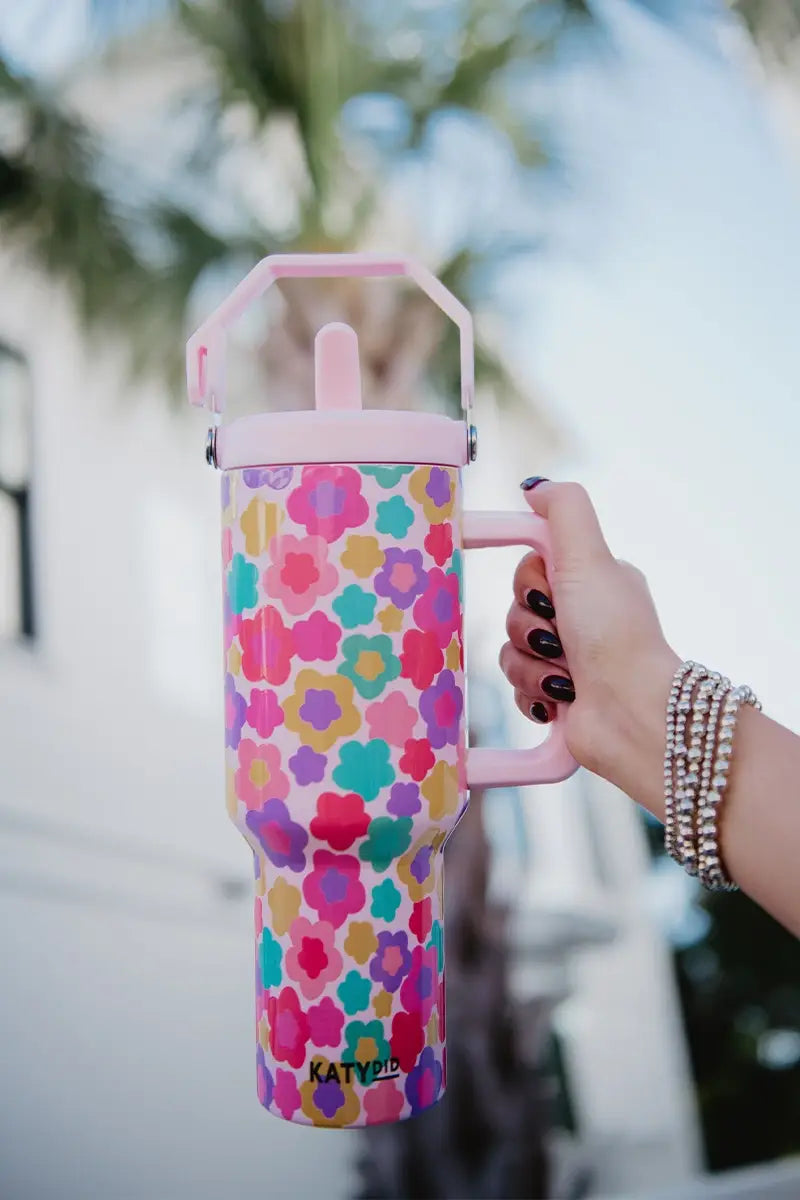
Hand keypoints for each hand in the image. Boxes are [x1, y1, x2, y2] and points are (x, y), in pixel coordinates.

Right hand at [499, 480, 679, 800]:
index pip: (530, 568)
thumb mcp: (590, 557)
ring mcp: (567, 660)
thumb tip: (533, 486)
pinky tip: (559, 700)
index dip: (529, 583)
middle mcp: (581, 618)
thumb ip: (564, 509)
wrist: (629, 714)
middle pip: (514, 609)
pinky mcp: (555, 697)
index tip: (547, 595)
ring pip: (510, 650)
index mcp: (591, 582)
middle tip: (562, 639)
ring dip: (532, 665)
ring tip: (566, 677)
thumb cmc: (614, 634)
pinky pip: (515, 687)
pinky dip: (533, 694)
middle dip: (530, 628)